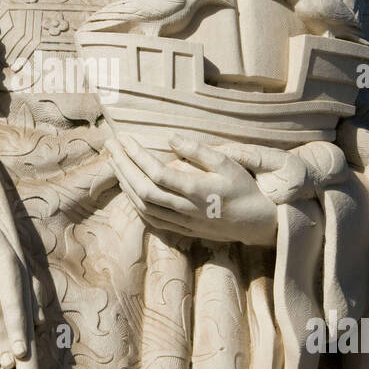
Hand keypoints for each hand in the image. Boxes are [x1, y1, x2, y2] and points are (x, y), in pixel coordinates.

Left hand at [108, 132, 276, 246]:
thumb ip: (199, 151)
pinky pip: (151, 219)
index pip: (156, 172)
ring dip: (125, 184)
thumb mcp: (228, 163)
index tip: (124, 139)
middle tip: (110, 147)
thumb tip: (172, 137)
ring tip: (115, 164)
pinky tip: (129, 189)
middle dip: (122, 166)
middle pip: (143, 189)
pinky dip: (135, 203)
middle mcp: (186, 208)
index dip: (136, 155)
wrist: (257, 223)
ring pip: (143, 206)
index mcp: (197, 190)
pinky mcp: (183, 230)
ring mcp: (183, 222)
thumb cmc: (244, 188)